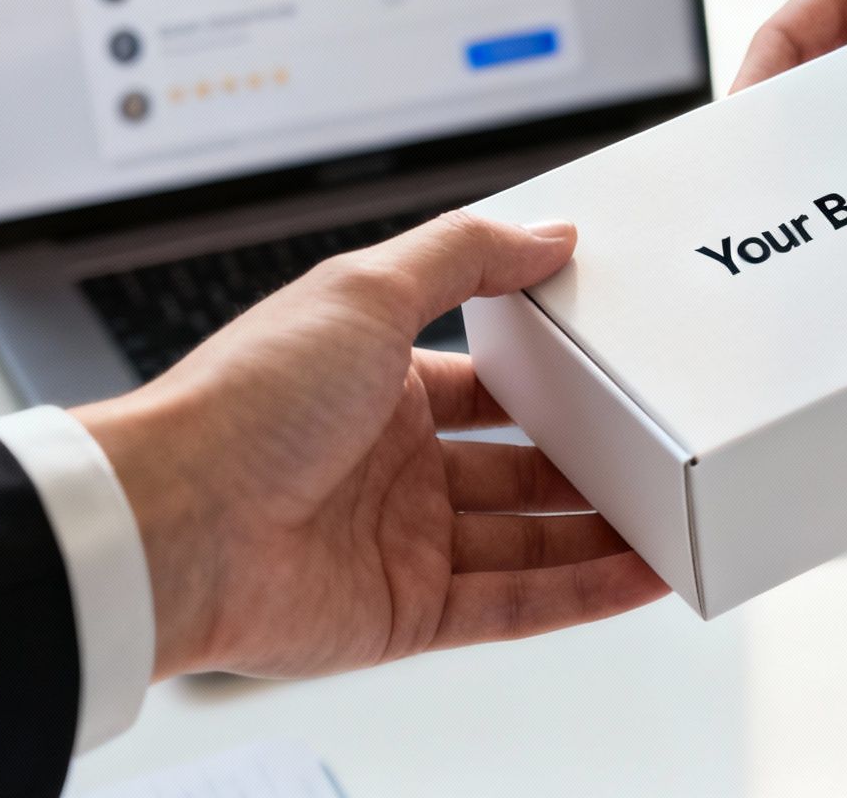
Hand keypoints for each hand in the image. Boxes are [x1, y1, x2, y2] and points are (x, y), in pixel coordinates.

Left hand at [72, 213, 666, 679]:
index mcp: (374, 384)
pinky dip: (582, 594)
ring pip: (527, 540)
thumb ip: (466, 255)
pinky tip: (642, 576)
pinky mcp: (405, 613)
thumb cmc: (243, 402)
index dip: (549, 383)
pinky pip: (513, 604)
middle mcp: (388, 465)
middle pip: (516, 467)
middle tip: (660, 452)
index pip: (484, 384)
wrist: (171, 523)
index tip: (614, 374)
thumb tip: (549, 232)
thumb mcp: (365, 290)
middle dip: (588, 464)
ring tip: (674, 518)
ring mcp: (398, 542)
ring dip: (601, 531)